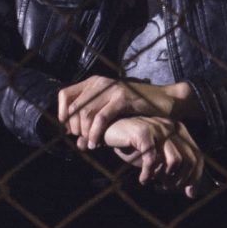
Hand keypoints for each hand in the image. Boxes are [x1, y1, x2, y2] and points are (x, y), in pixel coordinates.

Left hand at [56, 76, 189, 148]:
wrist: (164, 100)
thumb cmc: (136, 108)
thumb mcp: (111, 107)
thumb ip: (93, 118)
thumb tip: (74, 138)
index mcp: (94, 82)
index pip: (64, 95)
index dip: (62, 114)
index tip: (70, 130)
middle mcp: (100, 83)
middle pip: (73, 107)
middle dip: (74, 128)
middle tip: (81, 141)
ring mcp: (111, 89)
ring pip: (85, 114)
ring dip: (84, 133)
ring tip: (90, 145)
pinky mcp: (122, 98)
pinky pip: (101, 118)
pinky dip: (95, 133)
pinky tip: (97, 143)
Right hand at [103, 116, 206, 196]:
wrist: (108, 132)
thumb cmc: (133, 147)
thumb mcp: (156, 158)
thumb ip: (172, 168)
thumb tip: (191, 191)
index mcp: (177, 132)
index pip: (196, 156)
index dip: (196, 177)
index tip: (190, 193)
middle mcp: (170, 127)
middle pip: (189, 160)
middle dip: (179, 180)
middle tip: (165, 188)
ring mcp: (158, 128)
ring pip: (175, 160)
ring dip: (165, 177)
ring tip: (153, 181)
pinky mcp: (143, 132)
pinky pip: (153, 159)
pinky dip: (148, 173)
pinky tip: (142, 179)